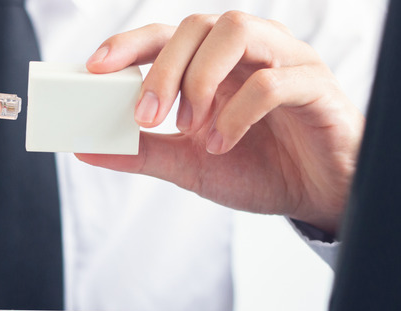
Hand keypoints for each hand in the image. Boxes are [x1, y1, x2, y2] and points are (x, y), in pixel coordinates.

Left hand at [80, 12, 363, 234]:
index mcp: (215, 64)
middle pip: (199, 26)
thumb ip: (141, 152)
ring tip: (191, 125)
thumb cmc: (258, 168)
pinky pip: (274, 80)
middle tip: (146, 115)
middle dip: (164, 68)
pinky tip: (224, 144)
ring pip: (236, 31)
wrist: (314, 194)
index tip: (95, 68)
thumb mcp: (188, 164)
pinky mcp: (313, 84)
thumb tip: (86, 148)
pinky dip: (239, 112)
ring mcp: (283, 61)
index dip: (129, 44)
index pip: (167, 35)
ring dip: (201, 77)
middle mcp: (247, 52)